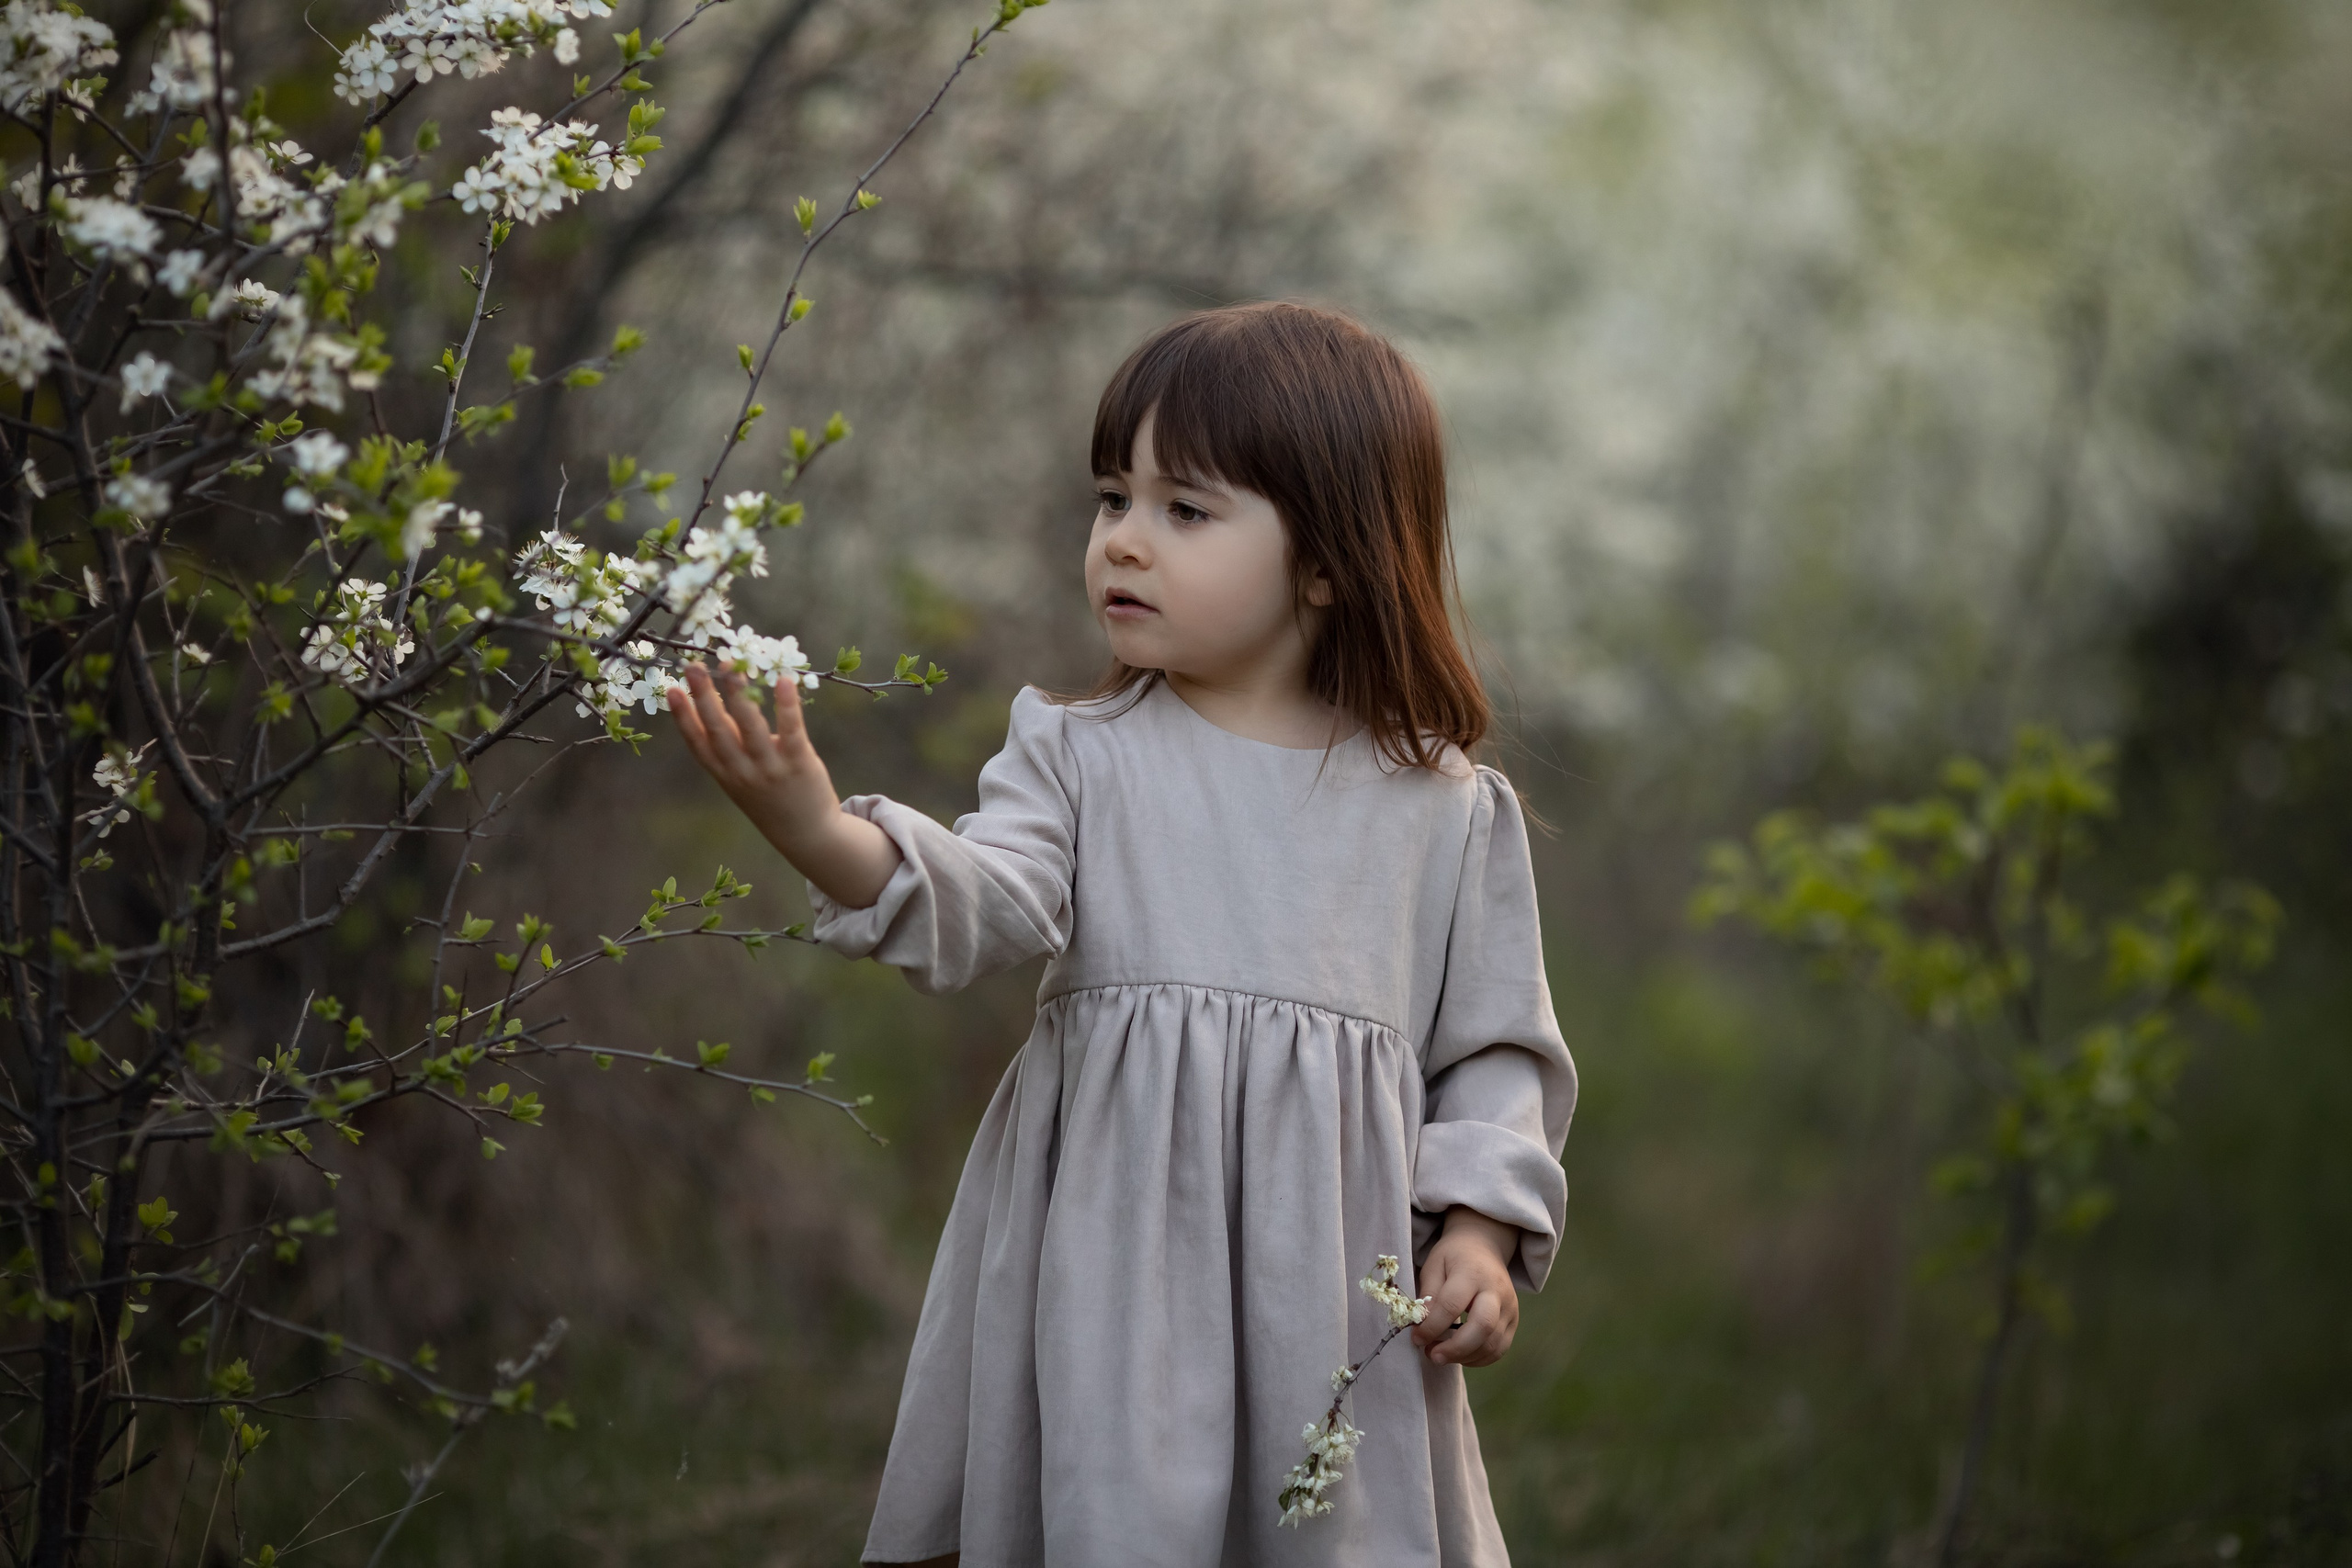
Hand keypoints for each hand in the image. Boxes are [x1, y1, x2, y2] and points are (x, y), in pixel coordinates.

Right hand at [664, 663, 901, 907]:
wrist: (806, 834)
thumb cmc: (770, 799)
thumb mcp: (740, 778)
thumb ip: (729, 746)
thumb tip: (713, 704)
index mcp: (724, 773)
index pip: (697, 743)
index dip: (682, 717)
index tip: (672, 690)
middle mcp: (742, 771)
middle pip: (718, 730)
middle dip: (704, 697)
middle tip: (694, 666)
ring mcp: (770, 768)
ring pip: (750, 727)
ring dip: (738, 694)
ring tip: (730, 666)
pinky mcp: (799, 763)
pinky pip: (792, 730)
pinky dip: (787, 705)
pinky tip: (783, 681)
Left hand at [1411, 1207, 1520, 1367]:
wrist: (1483, 1247)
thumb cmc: (1453, 1257)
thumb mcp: (1434, 1266)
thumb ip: (1429, 1295)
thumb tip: (1422, 1327)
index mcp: (1472, 1272)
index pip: (1452, 1305)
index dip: (1433, 1326)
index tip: (1416, 1338)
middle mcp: (1496, 1290)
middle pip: (1483, 1327)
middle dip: (1455, 1348)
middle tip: (1433, 1355)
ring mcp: (1510, 1307)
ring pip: (1493, 1343)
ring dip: (1465, 1357)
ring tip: (1442, 1355)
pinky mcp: (1514, 1321)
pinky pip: (1500, 1349)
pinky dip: (1478, 1359)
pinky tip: (1460, 1355)